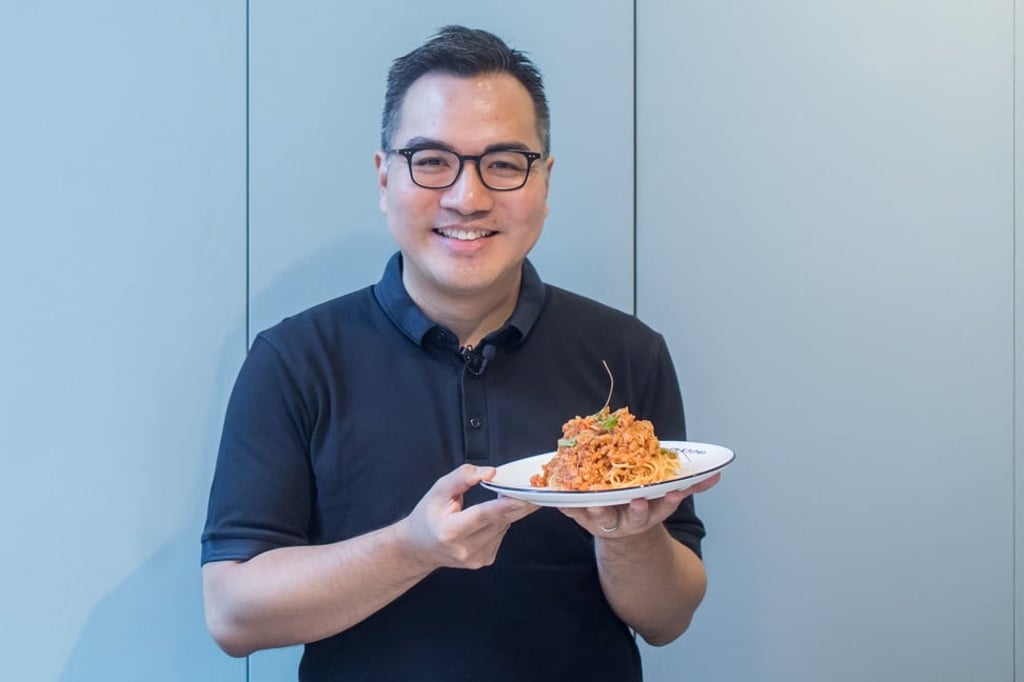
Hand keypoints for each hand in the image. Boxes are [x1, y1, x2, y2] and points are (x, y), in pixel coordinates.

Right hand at [402, 464, 537, 569]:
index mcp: (449, 531)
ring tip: (497, 500)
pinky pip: (501, 535)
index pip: (482, 516)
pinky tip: (489, 518)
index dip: (503, 506)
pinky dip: (500, 522)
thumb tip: (491, 473)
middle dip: (516, 503)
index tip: (522, 498)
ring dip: (506, 511)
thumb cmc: (428, 516)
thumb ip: (463, 477)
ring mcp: (476, 558)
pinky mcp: (484, 560)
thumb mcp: (438, 490)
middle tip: (531, 488)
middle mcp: (464, 549)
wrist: (419, 547)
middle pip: (498, 521)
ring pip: (503, 527)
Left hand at [560, 472, 720, 538]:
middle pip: (635, 516)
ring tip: (595, 501)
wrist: (619, 530)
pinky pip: (573, 511)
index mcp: (651, 511)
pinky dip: (566, 505)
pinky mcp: (583, 518)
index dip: (669, 501)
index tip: (674, 493)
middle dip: (638, 510)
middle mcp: (630, 519)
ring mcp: (606, 520)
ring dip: (599, 509)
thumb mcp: (665, 497)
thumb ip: (690, 485)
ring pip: (603, 516)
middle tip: (638, 500)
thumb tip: (718, 473)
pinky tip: (559, 498)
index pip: (664, 506)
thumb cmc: (643, 503)